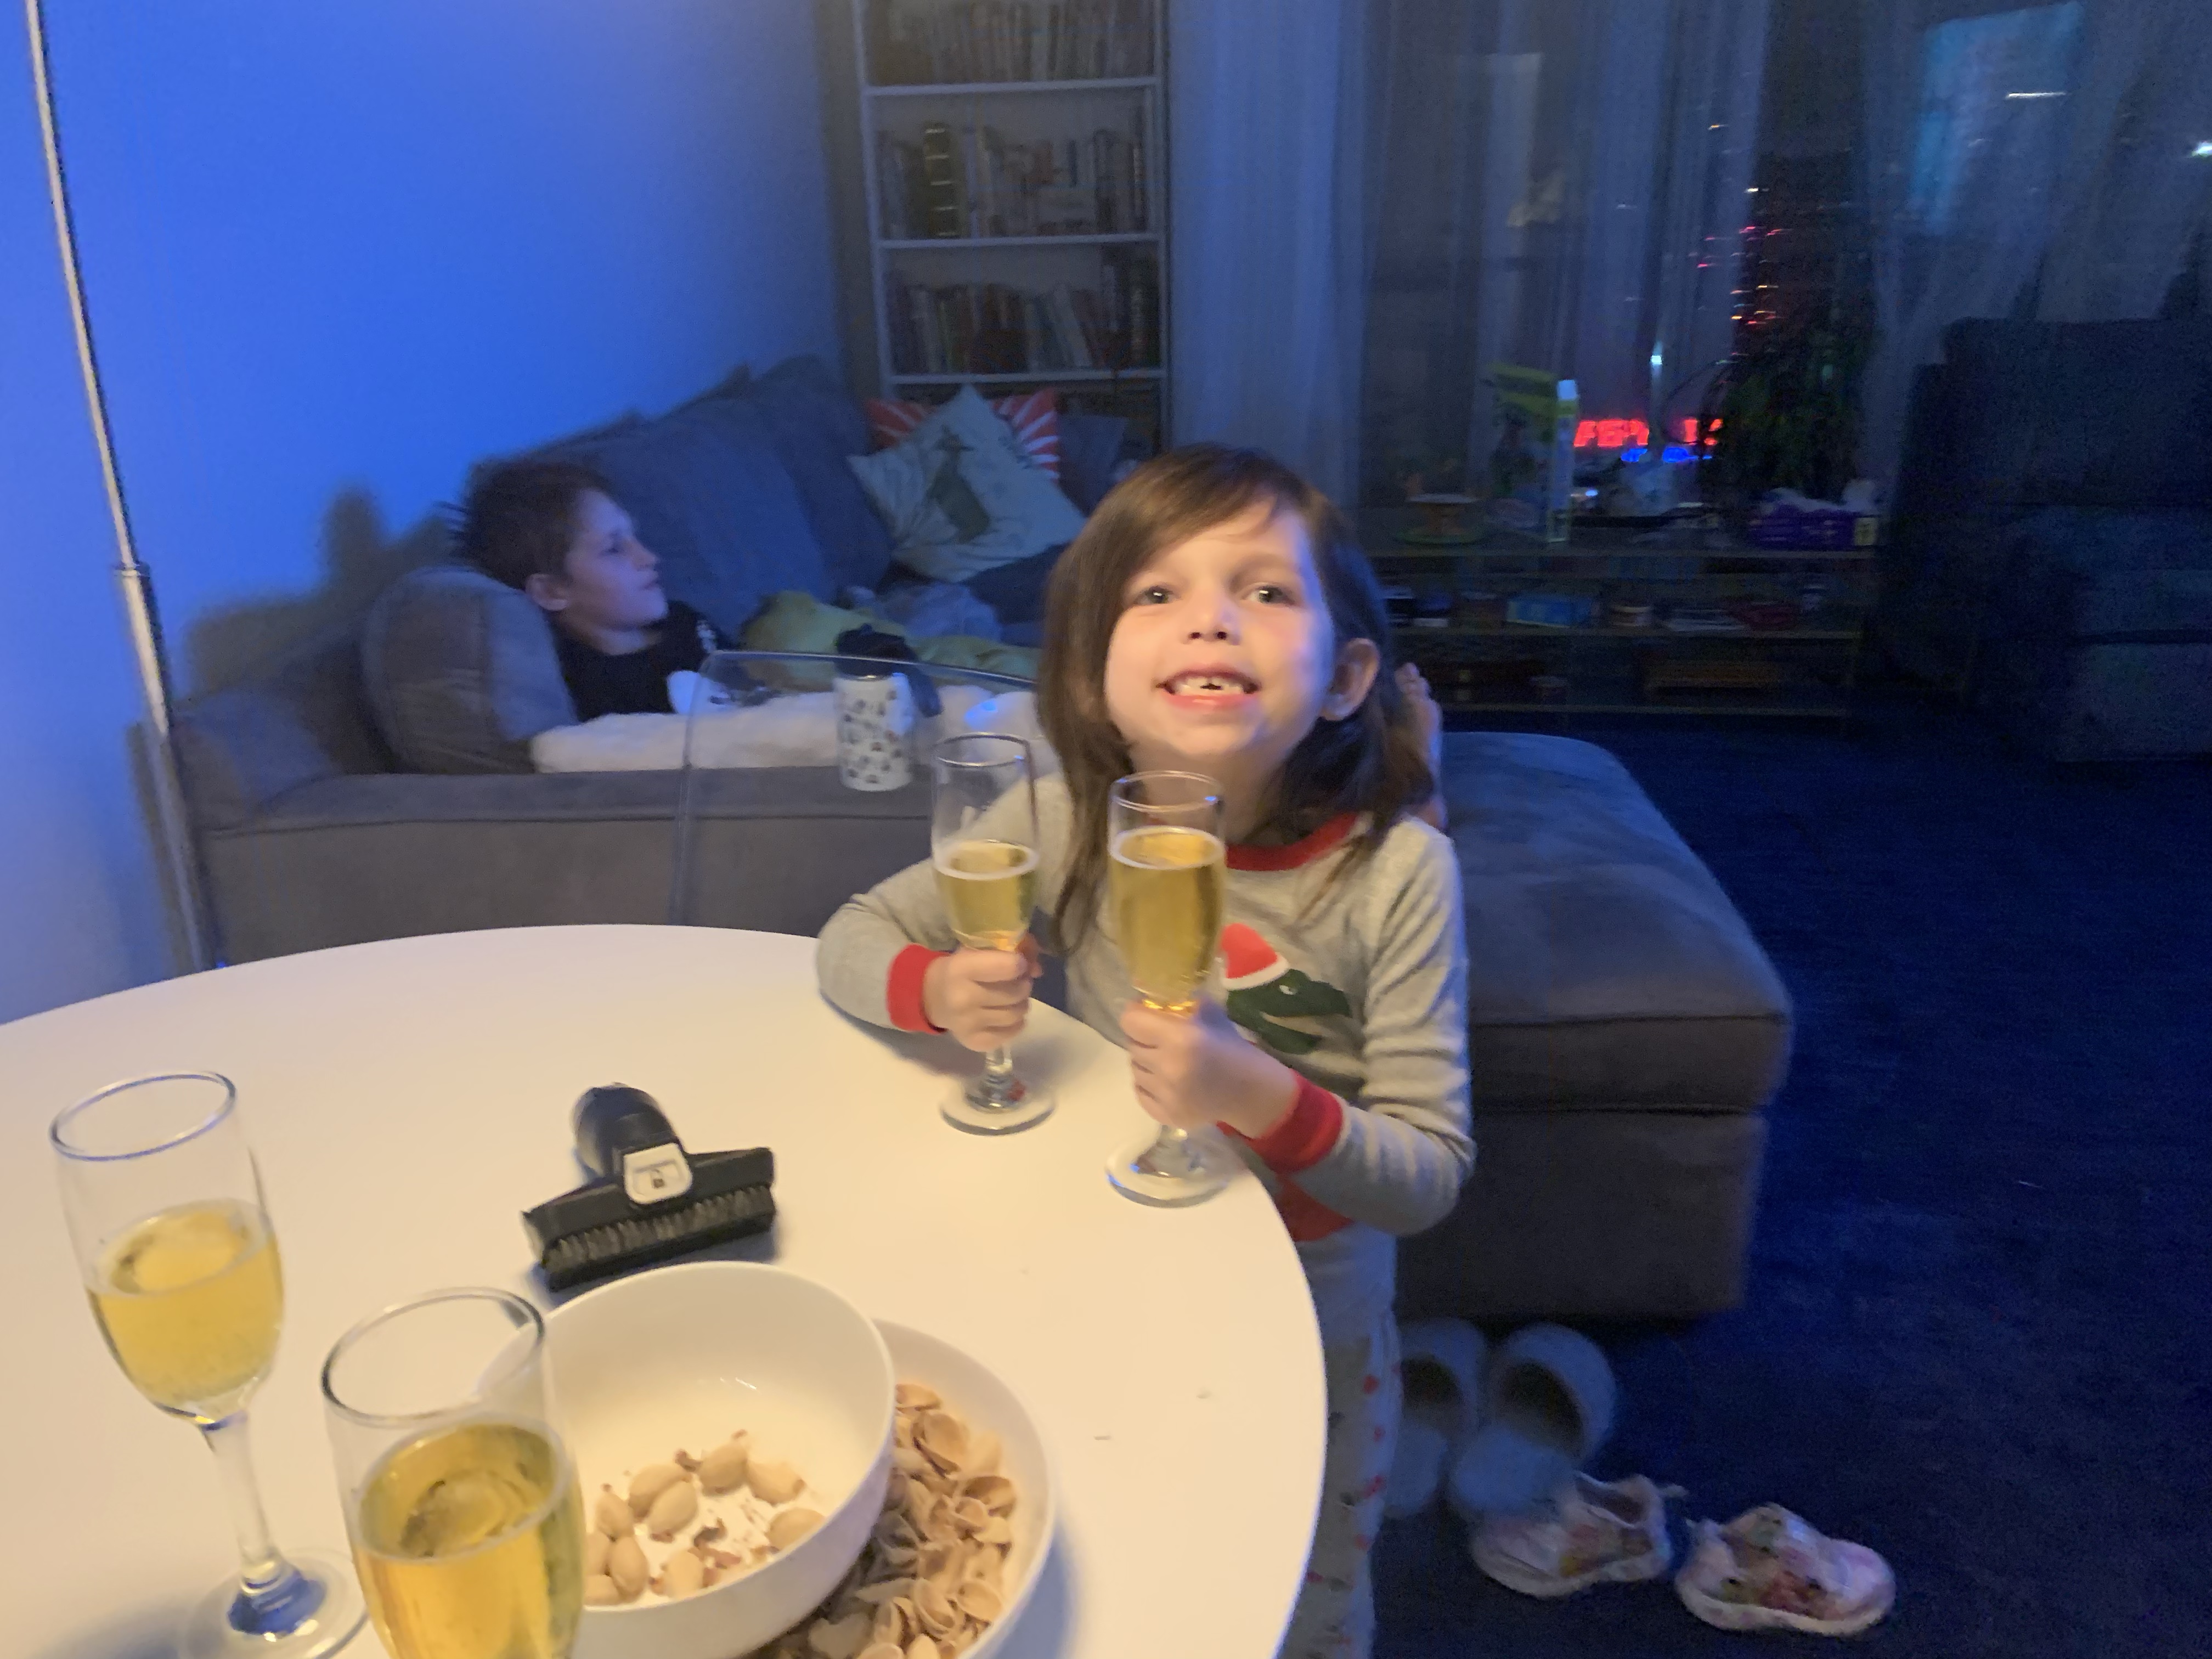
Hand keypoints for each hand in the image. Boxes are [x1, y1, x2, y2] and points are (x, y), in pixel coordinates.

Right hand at [922, 939, 1038, 1052]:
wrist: (932, 997)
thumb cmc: (961, 969)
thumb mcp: (978, 950)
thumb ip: (1010, 952)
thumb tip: (1037, 969)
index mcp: (961, 969)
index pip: (1008, 967)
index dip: (1020, 964)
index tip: (1019, 963)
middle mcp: (963, 998)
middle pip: (1015, 993)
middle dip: (1023, 985)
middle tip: (1018, 982)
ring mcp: (968, 1024)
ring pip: (1015, 1015)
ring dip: (1021, 1004)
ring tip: (1013, 998)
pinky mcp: (974, 1042)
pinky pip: (1011, 1034)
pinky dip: (1016, 1024)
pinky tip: (1007, 1015)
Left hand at [1119, 995, 1300, 1138]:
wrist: (1250, 1092)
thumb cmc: (1232, 1048)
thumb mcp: (1212, 1014)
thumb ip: (1183, 1004)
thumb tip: (1156, 998)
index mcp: (1180, 1037)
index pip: (1131, 1021)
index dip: (1136, 1013)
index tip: (1145, 1012)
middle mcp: (1168, 1067)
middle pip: (1132, 1045)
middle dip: (1143, 1038)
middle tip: (1159, 1037)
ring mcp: (1166, 1095)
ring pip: (1135, 1070)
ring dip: (1146, 1062)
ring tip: (1165, 1060)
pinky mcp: (1166, 1115)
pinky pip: (1140, 1094)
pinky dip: (1149, 1085)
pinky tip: (1166, 1080)